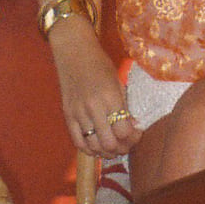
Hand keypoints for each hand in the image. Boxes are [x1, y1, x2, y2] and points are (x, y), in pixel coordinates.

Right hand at [47, 16, 141, 156]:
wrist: (73, 51)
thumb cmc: (99, 63)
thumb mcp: (117, 80)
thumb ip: (124, 105)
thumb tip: (133, 126)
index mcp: (110, 96)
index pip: (124, 130)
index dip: (133, 137)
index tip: (137, 133)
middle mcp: (93, 107)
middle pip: (109, 143)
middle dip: (121, 148)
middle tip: (126, 144)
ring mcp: (78, 113)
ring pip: (94, 146)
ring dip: (106, 152)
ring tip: (113, 148)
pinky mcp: (67, 115)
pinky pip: (77, 141)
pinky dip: (88, 149)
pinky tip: (96, 148)